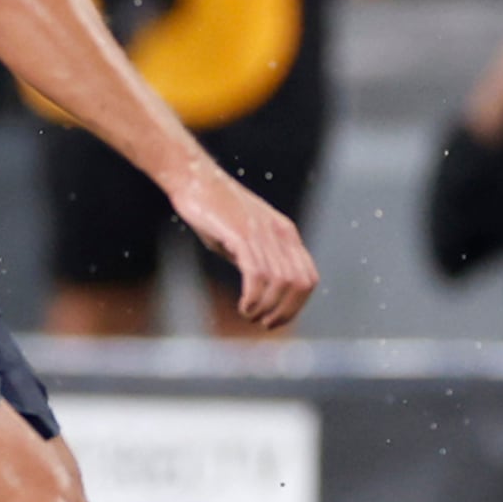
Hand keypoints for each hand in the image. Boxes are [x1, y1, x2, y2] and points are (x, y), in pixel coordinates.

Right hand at [165, 160, 316, 331]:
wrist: (194, 178)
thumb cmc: (213, 208)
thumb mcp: (243, 236)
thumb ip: (256, 258)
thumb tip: (259, 289)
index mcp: (286, 233)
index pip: (308, 278)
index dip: (296, 305)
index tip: (275, 319)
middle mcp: (280, 233)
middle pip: (299, 284)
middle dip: (284, 311)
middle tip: (263, 323)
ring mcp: (262, 233)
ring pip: (279, 283)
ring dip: (266, 307)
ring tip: (249, 314)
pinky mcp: (242, 234)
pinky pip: (257, 274)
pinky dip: (254, 297)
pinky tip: (243, 306)